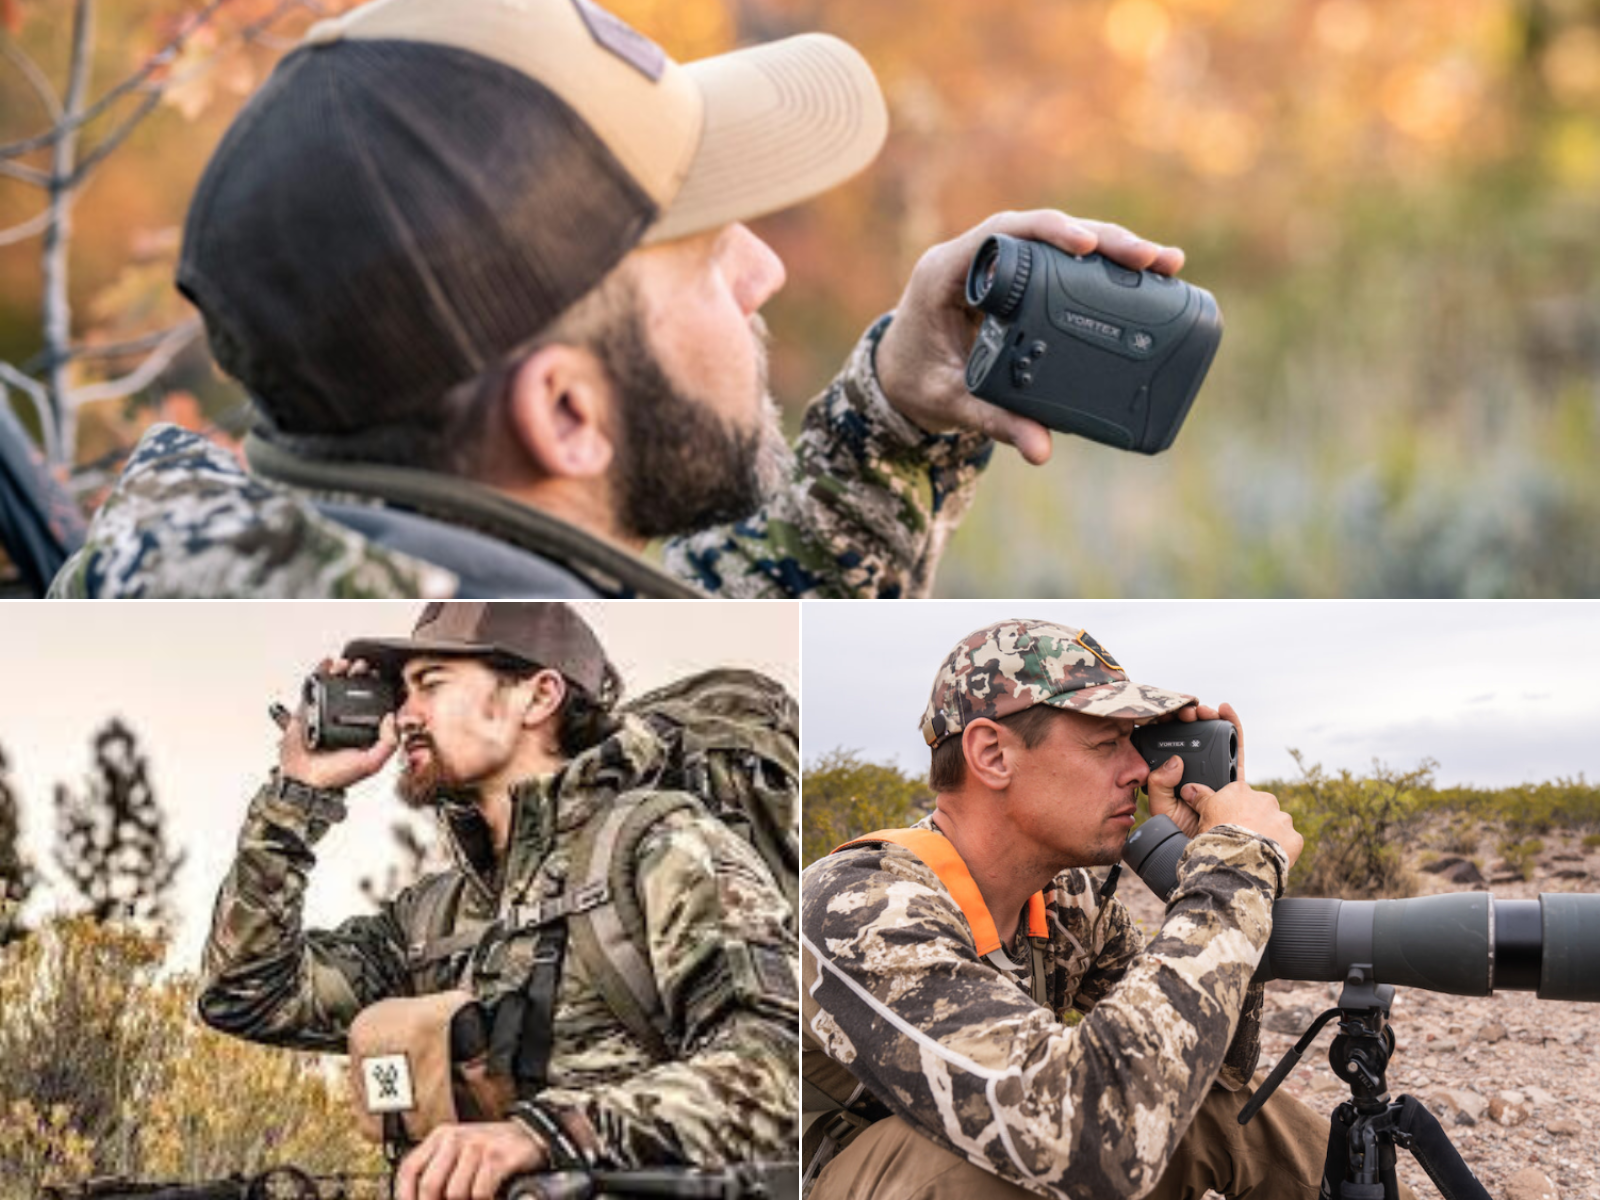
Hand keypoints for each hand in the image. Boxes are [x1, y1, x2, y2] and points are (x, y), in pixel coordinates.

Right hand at [276, 657, 398, 790]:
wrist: (304, 782)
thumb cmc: (335, 777)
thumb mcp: (371, 763)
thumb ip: (387, 742)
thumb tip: (393, 718)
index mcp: (363, 729)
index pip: (374, 702)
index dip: (377, 687)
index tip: (378, 675)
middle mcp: (345, 720)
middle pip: (354, 688)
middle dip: (360, 674)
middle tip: (361, 668)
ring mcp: (325, 714)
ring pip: (335, 685)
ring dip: (341, 670)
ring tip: (344, 665)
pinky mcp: (307, 712)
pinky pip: (313, 688)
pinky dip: (319, 673)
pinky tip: (326, 665)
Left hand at [395, 1121, 546, 1199]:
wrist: (531, 1136)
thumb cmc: (491, 1150)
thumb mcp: (460, 1153)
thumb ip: (439, 1171)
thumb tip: (420, 1198)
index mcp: (441, 1136)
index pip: (409, 1169)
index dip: (405, 1196)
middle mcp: (456, 1137)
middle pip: (429, 1185)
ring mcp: (477, 1146)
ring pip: (454, 1193)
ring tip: (475, 1197)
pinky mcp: (497, 1157)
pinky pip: (479, 1192)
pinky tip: (491, 1196)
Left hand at [874, 210, 1185, 464]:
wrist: (897, 380)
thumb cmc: (914, 384)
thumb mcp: (950, 404)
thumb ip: (993, 422)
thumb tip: (1042, 451)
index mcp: (947, 271)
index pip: (1003, 233)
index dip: (1050, 231)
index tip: (1089, 246)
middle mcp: (973, 258)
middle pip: (1042, 232)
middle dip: (1102, 240)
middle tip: (1152, 259)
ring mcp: (995, 267)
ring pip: (1057, 243)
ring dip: (1110, 249)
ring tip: (1163, 264)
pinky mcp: (1015, 282)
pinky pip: (1058, 262)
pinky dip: (1097, 268)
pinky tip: (1141, 276)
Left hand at [1144, 701, 1243, 838]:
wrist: (1210, 850)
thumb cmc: (1180, 833)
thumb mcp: (1162, 807)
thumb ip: (1159, 784)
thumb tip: (1175, 761)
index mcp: (1174, 775)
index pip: (1169, 744)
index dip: (1167, 725)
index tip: (1163, 715)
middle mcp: (1194, 770)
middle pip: (1192, 736)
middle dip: (1189, 718)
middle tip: (1185, 713)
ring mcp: (1215, 770)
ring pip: (1213, 737)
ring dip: (1208, 717)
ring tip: (1203, 710)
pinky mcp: (1235, 775)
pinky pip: (1236, 747)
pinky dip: (1233, 726)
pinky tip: (1225, 709)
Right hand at [1165, 705, 1301, 868]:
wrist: (1232, 876)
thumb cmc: (1201, 845)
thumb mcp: (1171, 814)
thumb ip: (1165, 785)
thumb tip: (1176, 765)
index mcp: (1234, 789)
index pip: (1233, 758)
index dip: (1229, 729)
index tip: (1225, 709)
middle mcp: (1260, 797)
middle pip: (1250, 797)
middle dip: (1239, 810)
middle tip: (1226, 833)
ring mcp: (1281, 816)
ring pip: (1268, 815)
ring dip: (1259, 826)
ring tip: (1242, 850)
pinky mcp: (1294, 837)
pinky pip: (1284, 835)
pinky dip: (1276, 841)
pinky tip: (1262, 853)